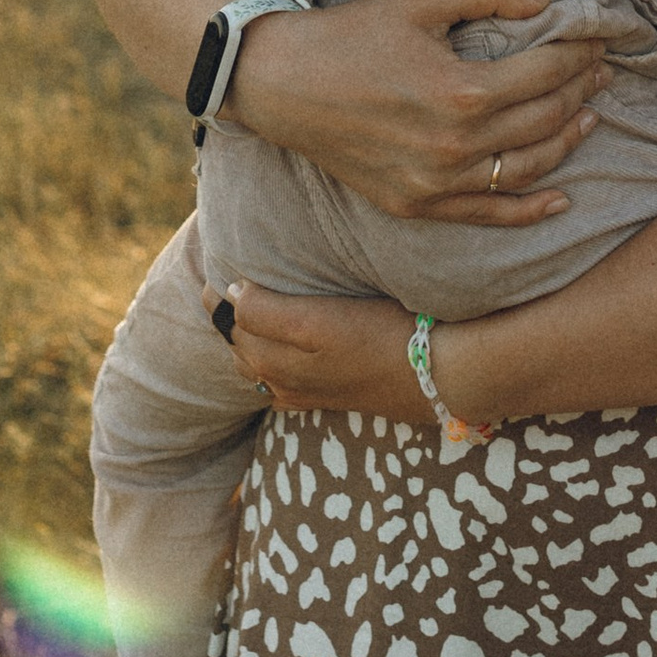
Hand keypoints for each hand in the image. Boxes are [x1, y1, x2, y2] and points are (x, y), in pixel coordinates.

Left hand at [225, 283, 429, 417]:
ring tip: (256, 302)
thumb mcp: (315, 321)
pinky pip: (277, 381)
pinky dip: (268, 360)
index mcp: (268, 359)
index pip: (227, 317)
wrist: (435, 374)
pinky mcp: (323, 397)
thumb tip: (230, 294)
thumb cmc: (378, 336)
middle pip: (238, 340)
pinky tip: (281, 347)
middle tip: (237, 275)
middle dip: (230, 312)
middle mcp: (277, 381)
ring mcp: (300, 392)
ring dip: (249, 334)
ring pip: (255, 361)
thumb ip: (264, 312)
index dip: (222, 289)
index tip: (226, 260)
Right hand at [229, 0, 603, 222]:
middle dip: (579, 90)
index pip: (546, 72)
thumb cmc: (350, 34)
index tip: (596, 39)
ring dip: (565, 143)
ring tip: (587, 118)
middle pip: (544, 119)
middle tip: (598, 71)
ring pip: (525, 169)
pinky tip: (559, 199)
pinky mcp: (416, 205)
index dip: (579, 53)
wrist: (281, 84)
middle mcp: (456, 146)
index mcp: (461, 91)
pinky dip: (528, 210)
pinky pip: (486, 215)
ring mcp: (436, 183)